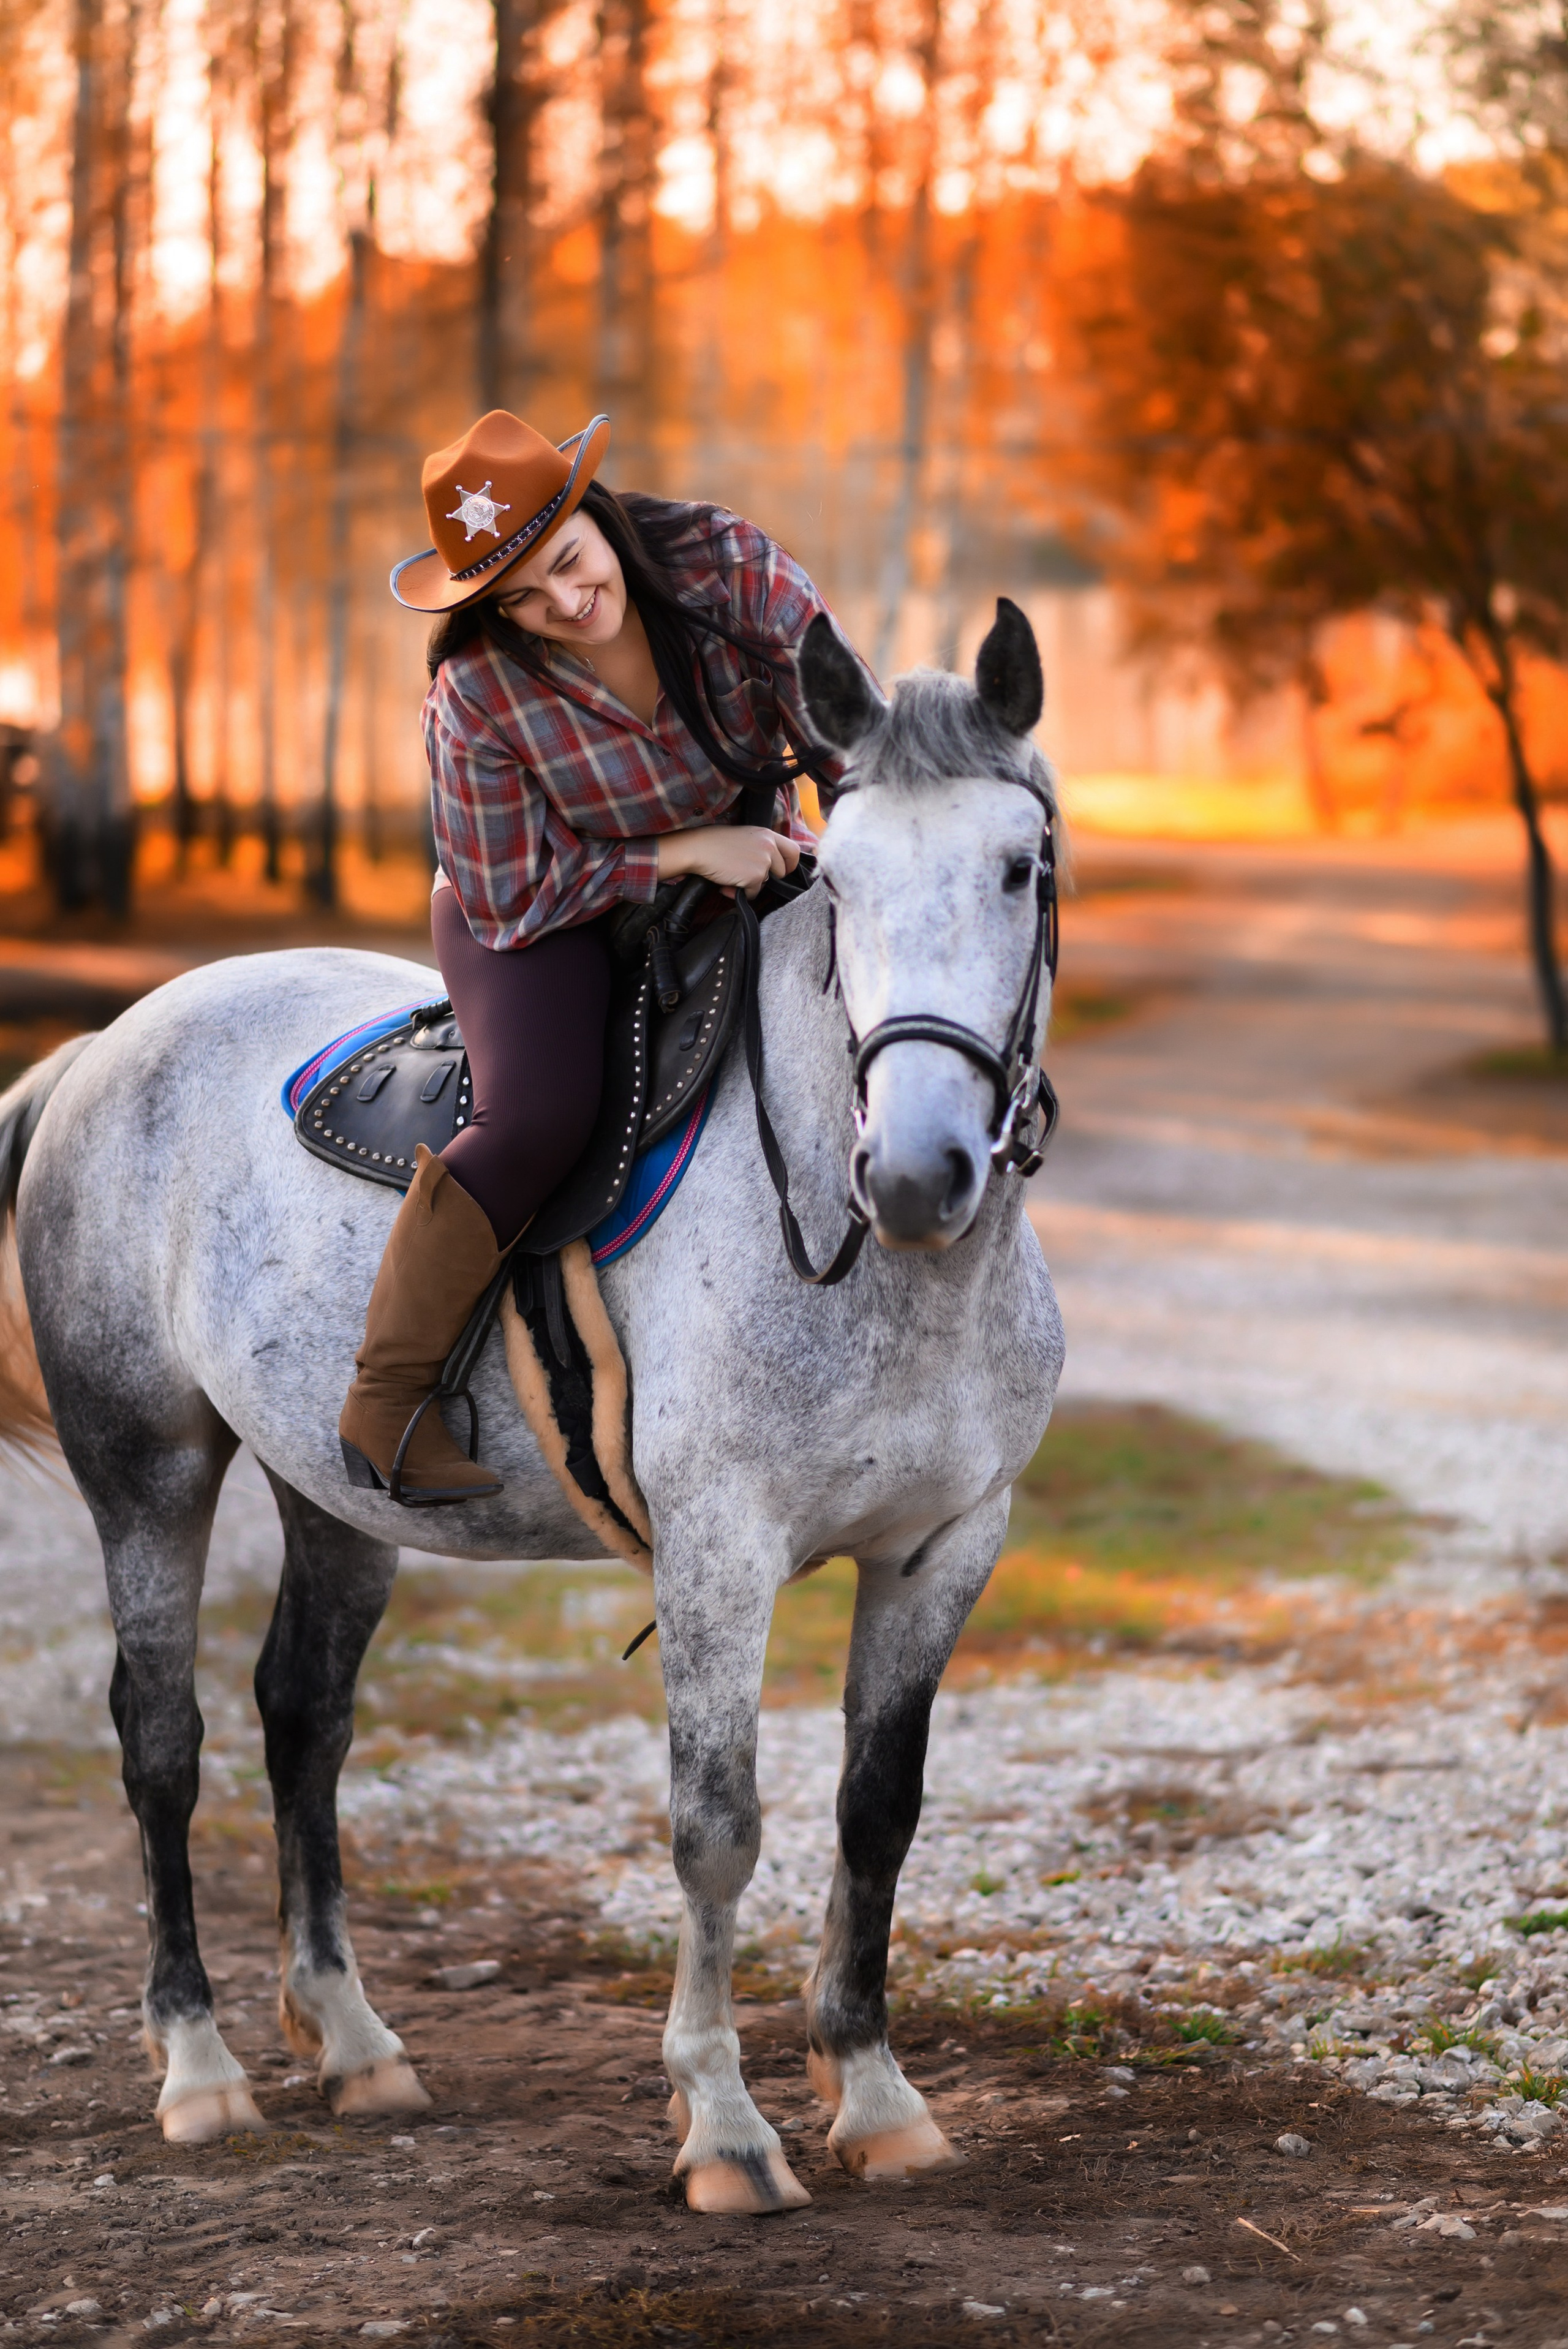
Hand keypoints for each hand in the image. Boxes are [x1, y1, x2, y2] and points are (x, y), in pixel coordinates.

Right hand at [655, 825, 800, 897]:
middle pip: (782, 871)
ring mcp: (763, 862)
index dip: (790, 864)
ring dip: (750, 884)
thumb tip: (766, 867)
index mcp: (767, 834)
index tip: (783, 870)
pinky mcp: (755, 877)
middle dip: (767, 877)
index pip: (793, 850)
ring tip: (732, 875)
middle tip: (749, 876)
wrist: (699, 848)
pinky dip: (740, 892)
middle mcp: (769, 847)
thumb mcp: (745, 836)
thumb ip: (760, 847)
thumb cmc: (715, 841)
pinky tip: (727, 882)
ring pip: (765, 883)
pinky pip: (753, 893)